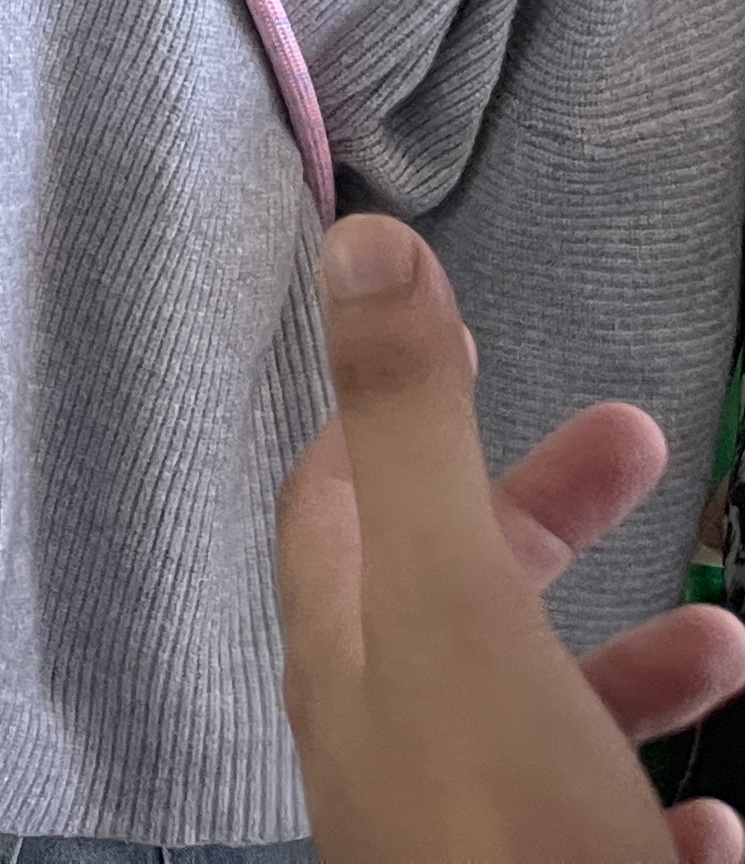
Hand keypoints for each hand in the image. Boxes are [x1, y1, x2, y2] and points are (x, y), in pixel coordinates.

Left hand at [278, 211, 744, 863]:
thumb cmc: (498, 819)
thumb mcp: (453, 597)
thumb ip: (409, 426)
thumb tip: (356, 239)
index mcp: (355, 652)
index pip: (337, 501)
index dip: (391, 415)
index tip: (468, 337)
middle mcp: (397, 740)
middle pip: (455, 591)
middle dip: (544, 507)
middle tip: (644, 437)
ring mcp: (473, 835)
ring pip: (543, 720)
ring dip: (633, 665)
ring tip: (736, 649)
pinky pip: (603, 846)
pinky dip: (662, 813)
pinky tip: (718, 816)